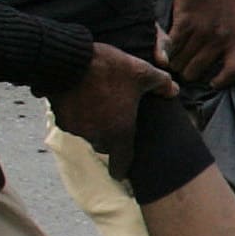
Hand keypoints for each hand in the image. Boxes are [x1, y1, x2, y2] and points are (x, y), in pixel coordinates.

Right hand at [51, 41, 176, 175]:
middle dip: (109, 138)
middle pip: (104, 145)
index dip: (122, 169)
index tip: (121, 173)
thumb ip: (161, 82)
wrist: (68, 62)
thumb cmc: (108, 69)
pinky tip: (80, 99)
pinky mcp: (60, 119)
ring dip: (92, 125)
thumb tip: (174, 90)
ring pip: (88, 133)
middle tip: (114, 121)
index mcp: (119, 132)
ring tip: (97, 105)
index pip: (121, 164)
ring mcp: (77, 129)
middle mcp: (97, 136)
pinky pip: (71, 122)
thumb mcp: (141, 71)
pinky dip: (76, 115)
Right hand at [162, 0, 234, 88]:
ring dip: (174, 63)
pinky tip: (164, 53)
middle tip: (184, 68)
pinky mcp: (183, 23)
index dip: (222, 82)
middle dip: (188, 73)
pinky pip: (170, 48)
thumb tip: (218, 61)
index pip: (233, 71)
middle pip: (196, 72)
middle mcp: (219, 39)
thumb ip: (231, 41)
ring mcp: (201, 32)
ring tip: (174, 59)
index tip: (213, 83)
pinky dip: (164, 52)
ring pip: (180, 62)